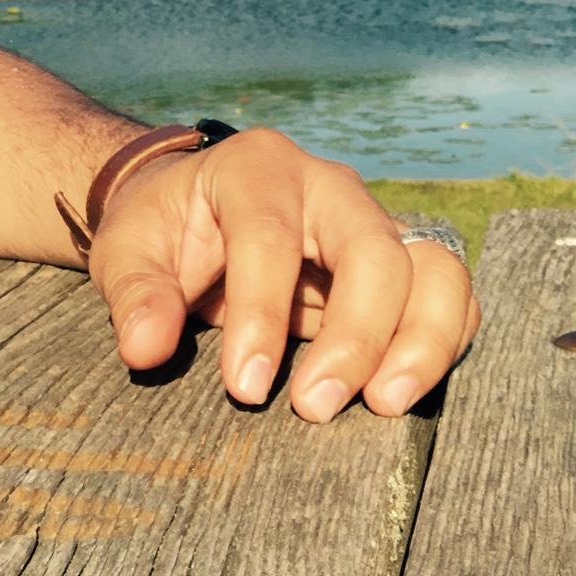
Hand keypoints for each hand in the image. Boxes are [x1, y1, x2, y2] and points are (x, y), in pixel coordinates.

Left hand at [85, 127, 479, 420]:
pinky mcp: (400, 262)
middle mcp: (329, 185)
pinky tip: (404, 391)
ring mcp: (373, 220)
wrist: (196, 208)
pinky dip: (442, 342)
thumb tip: (145, 348)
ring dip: (421, 340)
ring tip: (384, 405)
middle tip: (314, 408)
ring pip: (434, 267)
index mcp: (257, 167)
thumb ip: (136, 293)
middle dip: (354, 335)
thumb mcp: (127, 249)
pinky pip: (448, 294)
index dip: (262, 314)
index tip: (242, 388)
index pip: (271, 237)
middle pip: (372, 248)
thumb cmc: (164, 228)